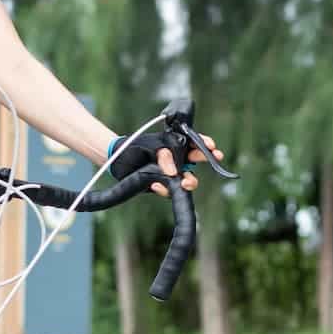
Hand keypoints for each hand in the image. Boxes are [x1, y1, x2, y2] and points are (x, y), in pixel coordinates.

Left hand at [108, 132, 225, 195]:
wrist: (118, 162)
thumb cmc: (135, 147)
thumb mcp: (150, 146)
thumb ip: (163, 155)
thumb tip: (172, 171)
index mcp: (176, 144)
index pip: (194, 142)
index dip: (205, 144)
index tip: (212, 147)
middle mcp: (178, 159)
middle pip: (197, 160)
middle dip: (208, 160)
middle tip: (215, 158)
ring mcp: (171, 173)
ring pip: (187, 179)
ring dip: (189, 181)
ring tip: (185, 182)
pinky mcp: (162, 186)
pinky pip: (169, 191)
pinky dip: (163, 189)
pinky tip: (155, 185)